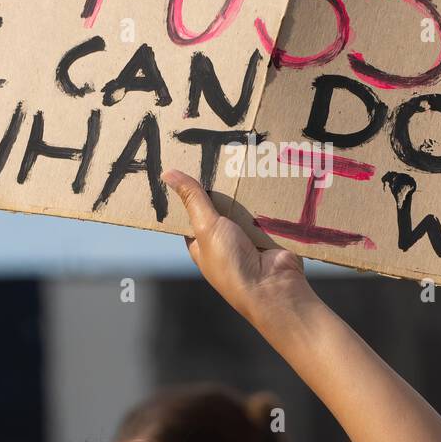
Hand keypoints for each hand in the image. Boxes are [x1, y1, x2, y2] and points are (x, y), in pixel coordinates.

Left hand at [162, 169, 314, 324]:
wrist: (273, 286)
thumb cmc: (232, 265)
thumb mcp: (206, 227)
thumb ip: (192, 199)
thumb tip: (168, 174)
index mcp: (202, 244)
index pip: (192, 214)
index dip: (190, 192)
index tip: (190, 165)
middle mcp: (225, 242)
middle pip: (221, 206)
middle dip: (223, 188)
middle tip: (221, 155)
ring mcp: (249, 238)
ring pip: (245, 206)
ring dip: (247, 192)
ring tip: (245, 160)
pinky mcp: (270, 234)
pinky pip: (267, 210)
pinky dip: (268, 199)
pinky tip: (268, 177)